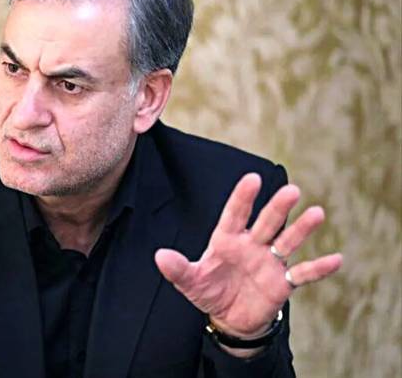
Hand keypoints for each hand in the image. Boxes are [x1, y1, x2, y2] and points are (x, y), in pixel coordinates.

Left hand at [154, 173, 342, 338]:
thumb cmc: (209, 290)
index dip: (243, 197)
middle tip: (291, 190)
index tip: (252, 178)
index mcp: (227, 239)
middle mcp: (251, 245)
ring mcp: (269, 262)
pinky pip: (303, 274)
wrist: (229, 317)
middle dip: (277, 207)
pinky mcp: (282, 283)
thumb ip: (177, 269)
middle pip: (267, 222)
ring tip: (317, 213)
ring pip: (288, 241)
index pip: (235, 214)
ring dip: (302, 229)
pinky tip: (337, 259)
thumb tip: (159, 257)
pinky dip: (319, 268)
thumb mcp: (190, 281)